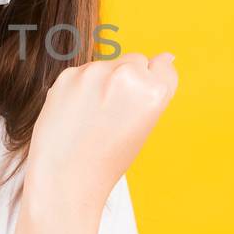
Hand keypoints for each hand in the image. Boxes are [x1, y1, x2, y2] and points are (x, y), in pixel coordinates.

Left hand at [27, 53, 177, 212]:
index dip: (152, 85)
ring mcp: (94, 72)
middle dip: (128, 79)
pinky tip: (75, 113)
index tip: (139, 102)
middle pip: (135, 60)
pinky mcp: (68, 74)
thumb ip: (154, 90)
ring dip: (103, 82)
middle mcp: (126, 76)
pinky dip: (80, 87)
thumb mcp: (144, 126)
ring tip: (92, 117)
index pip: (164, 66)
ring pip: (107, 65)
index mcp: (153, 92)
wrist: (65, 177)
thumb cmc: (108, 159)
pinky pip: (82, 72)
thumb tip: (167, 56)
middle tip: (113, 114)